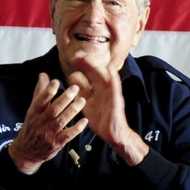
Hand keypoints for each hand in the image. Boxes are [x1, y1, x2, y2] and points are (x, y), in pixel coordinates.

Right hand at [8, 73, 87, 173]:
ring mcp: (48, 134)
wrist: (27, 152)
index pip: (39, 101)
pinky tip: (84, 121)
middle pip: (53, 109)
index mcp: (33, 113)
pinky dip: (76, 128)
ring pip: (61, 121)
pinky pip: (68, 135)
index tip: (57, 81)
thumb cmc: (32, 128)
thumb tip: (43, 75)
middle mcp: (39, 123)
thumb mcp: (33, 110)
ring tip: (82, 100)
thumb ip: (40, 93)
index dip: (48, 91)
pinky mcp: (56, 143)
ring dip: (72, 110)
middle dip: (64, 98)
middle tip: (75, 88)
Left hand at [65, 49, 147, 164]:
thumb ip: (81, 91)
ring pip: (104, 77)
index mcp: (96, 90)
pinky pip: (116, 88)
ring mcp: (111, 94)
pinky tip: (110, 69)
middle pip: (95, 73)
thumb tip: (72, 77)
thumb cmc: (102, 120)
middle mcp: (104, 90)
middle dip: (86, 64)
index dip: (81, 66)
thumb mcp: (87, 104)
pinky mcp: (117, 100)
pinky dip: (114, 78)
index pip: (88, 75)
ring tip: (89, 59)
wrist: (113, 134)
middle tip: (77, 55)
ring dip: (97, 67)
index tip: (73, 58)